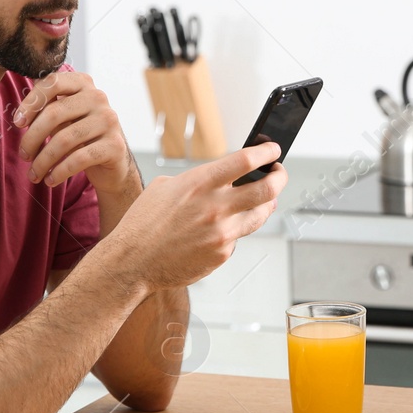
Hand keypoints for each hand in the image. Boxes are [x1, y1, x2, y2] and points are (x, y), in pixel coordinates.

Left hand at [12, 71, 137, 197]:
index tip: (17, 123)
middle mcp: (98, 98)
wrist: (113, 163)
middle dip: (32, 138)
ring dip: (43, 161)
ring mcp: (108, 121)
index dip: (30, 103)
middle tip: (23, 155)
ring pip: (64, 140)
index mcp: (83, 84)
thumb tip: (20, 115)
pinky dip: (59, 172)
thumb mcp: (64, 117)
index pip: (52, 83)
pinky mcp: (114, 146)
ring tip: (34, 174)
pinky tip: (50, 180)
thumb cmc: (81, 136)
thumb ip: (46, 107)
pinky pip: (78, 159)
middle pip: (54, 114)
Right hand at [102, 141, 286, 289]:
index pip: (246, 161)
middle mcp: (215, 207)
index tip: (273, 151)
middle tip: (278, 174)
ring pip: (260, 215)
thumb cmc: (144, 223)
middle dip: (279, 178)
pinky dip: (234, 231)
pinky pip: (238, 238)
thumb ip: (198, 181)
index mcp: (200, 183)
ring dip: (265, 205)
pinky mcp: (222, 254)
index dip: (267, 153)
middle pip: (267, 189)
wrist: (132, 261)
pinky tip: (221, 229)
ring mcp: (222, 233)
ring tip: (264, 199)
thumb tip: (224, 178)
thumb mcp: (166, 188)